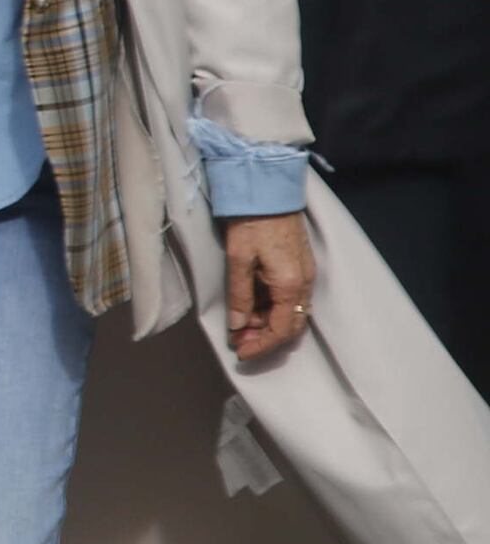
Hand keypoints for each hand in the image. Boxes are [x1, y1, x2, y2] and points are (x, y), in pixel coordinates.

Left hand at [223, 210, 317, 367]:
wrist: (268, 190)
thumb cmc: (251, 222)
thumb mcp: (239, 261)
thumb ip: (240, 296)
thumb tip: (238, 327)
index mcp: (291, 285)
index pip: (282, 330)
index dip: (261, 346)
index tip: (240, 353)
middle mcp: (304, 284)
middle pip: (290, 326)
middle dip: (264, 339)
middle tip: (238, 342)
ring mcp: (304, 275)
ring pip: (289, 313)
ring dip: (266, 324)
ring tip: (239, 326)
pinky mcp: (298, 267)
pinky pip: (288, 299)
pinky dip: (270, 309)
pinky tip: (251, 308)